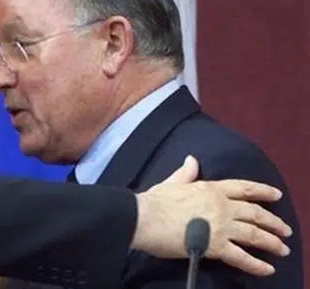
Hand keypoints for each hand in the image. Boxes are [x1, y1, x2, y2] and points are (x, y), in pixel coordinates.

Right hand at [132, 155, 291, 276]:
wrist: (143, 218)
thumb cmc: (154, 201)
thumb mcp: (172, 182)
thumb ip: (185, 173)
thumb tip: (192, 160)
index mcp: (211, 189)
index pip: (243, 188)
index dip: (262, 191)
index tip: (277, 195)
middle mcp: (222, 206)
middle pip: (255, 213)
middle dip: (273, 222)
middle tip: (286, 230)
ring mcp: (221, 226)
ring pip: (254, 234)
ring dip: (271, 243)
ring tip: (283, 249)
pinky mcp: (216, 246)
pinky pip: (241, 257)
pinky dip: (256, 265)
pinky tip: (267, 270)